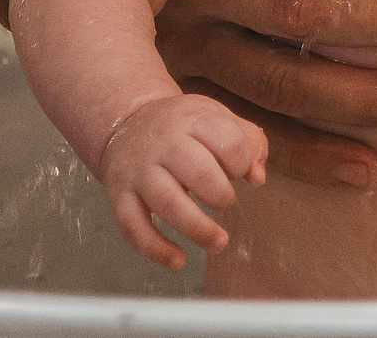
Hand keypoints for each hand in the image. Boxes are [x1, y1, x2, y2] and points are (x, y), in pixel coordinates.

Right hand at [97, 93, 267, 270]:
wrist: (125, 123)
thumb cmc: (180, 127)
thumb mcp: (215, 116)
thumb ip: (247, 141)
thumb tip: (257, 178)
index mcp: (192, 120)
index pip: (228, 142)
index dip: (242, 163)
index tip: (238, 171)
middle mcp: (163, 144)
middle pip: (198, 171)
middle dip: (221, 195)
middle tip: (225, 201)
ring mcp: (139, 171)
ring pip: (167, 203)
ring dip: (198, 228)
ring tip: (218, 242)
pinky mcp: (119, 196)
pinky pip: (133, 227)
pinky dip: (156, 249)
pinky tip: (178, 260)